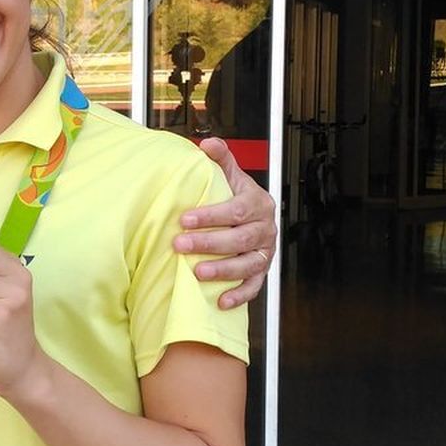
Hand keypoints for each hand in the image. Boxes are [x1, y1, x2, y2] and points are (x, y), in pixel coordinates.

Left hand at [175, 137, 277, 308]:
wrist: (254, 216)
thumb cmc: (236, 196)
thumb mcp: (230, 174)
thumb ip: (221, 158)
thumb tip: (207, 144)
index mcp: (258, 203)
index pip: (236, 210)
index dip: (211, 216)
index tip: (184, 219)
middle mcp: (265, 228)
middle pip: (239, 239)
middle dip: (208, 243)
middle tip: (179, 245)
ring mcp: (265, 252)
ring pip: (247, 264)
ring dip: (223, 270)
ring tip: (197, 273)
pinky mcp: (262, 271)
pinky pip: (254, 286)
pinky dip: (239, 295)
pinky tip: (220, 301)